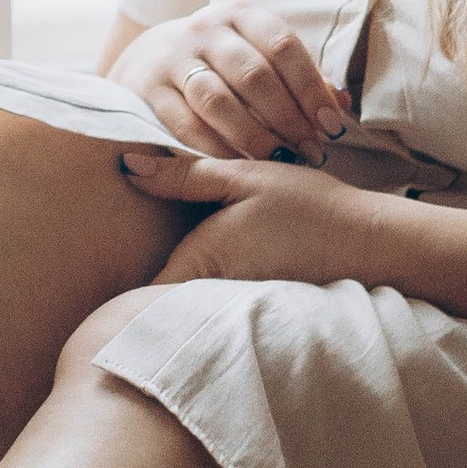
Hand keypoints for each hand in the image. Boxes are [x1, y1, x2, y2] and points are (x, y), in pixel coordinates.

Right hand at [111, 1, 347, 164]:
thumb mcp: (258, 55)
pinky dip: (214, 150)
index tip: (331, 127)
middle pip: (253, 75)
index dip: (311, 88)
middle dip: (287, 119)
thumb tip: (343, 103)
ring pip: (217, 100)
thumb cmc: (222, 64)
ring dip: (253, 137)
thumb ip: (298, 78)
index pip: (283, 47)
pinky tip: (238, 167)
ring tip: (278, 163)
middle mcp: (205, 30)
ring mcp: (173, 58)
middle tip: (309, 153)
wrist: (147, 58)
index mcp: (241, 15)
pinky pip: (184, 125)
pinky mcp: (148, 89)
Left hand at [119, 147, 386, 287]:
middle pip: (158, 298)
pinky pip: (214, 296)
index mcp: (199, 261)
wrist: (372, 243)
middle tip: (115, 270)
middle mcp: (211, 292)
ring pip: (186, 297)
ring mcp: (233, 301)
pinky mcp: (252, 300)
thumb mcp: (243, 178)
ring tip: (157, 266)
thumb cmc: (308, 208)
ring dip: (173, 286)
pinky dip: (206, 284)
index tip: (94, 283)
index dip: (113, 296)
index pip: (138, 296)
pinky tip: (215, 257)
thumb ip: (184, 176)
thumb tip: (127, 166)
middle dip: (137, 293)